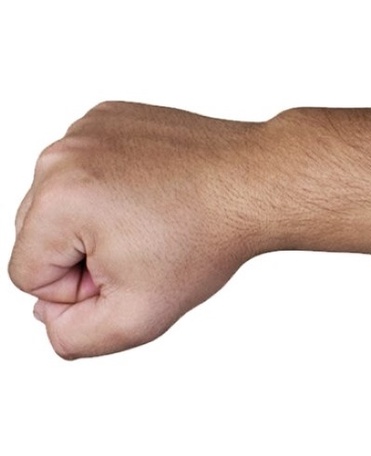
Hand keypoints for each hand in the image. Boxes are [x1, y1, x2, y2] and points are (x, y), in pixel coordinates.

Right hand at [9, 102, 270, 357]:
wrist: (257, 183)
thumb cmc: (207, 240)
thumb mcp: (140, 316)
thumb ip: (77, 338)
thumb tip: (51, 322)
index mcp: (57, 200)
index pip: (28, 275)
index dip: (79, 291)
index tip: (131, 270)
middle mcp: (62, 155)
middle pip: (38, 234)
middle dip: (84, 254)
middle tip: (146, 247)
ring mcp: (85, 129)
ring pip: (62, 202)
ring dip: (98, 221)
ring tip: (153, 220)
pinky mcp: (109, 116)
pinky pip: (88, 169)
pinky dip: (115, 185)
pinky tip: (156, 193)